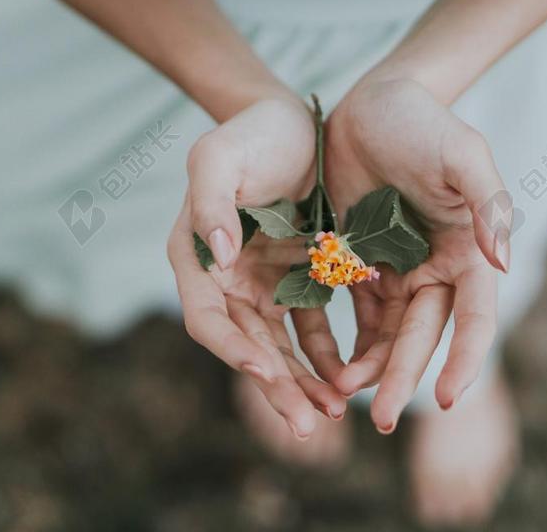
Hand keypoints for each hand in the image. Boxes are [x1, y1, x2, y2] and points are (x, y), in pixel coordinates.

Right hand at [167, 97, 346, 438]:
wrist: (294, 122)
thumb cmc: (251, 134)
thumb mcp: (220, 156)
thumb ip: (209, 201)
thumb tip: (217, 256)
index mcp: (197, 258)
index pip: (208, 319)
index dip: (233, 350)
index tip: (268, 373)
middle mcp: (226, 281)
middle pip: (248, 347)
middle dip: (277, 387)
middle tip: (309, 424)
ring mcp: (263, 284)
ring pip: (281, 348)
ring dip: (305, 382)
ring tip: (334, 412)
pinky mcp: (298, 280)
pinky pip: (312, 327)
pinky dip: (328, 354)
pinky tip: (350, 376)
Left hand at [324, 77, 511, 431]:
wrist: (372, 102)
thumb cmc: (424, 123)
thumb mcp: (462, 154)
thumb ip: (489, 204)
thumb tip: (506, 264)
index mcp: (468, 252)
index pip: (474, 318)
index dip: (465, 359)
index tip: (447, 400)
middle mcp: (436, 269)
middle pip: (423, 336)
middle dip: (403, 377)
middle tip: (382, 420)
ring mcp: (396, 269)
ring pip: (386, 334)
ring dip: (370, 368)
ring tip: (344, 396)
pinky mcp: (358, 263)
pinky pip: (354, 313)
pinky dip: (344, 341)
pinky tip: (328, 367)